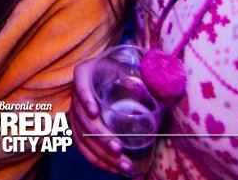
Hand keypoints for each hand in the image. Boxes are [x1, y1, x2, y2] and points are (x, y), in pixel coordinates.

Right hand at [72, 58, 133, 175]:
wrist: (110, 78)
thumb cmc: (121, 72)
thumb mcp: (129, 68)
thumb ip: (142, 74)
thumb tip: (160, 82)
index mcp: (86, 74)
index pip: (81, 83)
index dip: (85, 98)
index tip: (94, 112)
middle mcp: (77, 95)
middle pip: (83, 118)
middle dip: (101, 136)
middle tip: (118, 148)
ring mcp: (77, 114)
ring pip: (83, 138)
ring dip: (102, 154)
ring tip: (123, 164)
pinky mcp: (80, 130)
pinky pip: (84, 148)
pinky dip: (99, 161)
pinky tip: (114, 169)